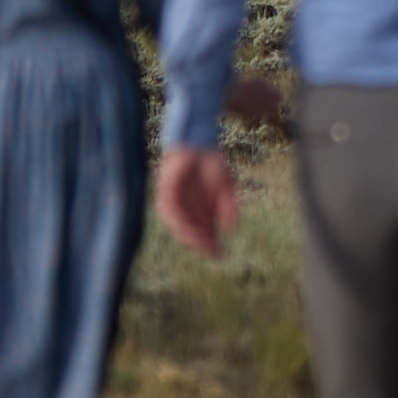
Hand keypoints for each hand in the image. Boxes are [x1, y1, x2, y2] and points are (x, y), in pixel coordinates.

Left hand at [157, 145, 240, 259]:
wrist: (198, 143)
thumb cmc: (212, 165)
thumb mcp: (226, 188)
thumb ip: (229, 207)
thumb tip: (232, 228)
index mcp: (200, 212)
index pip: (203, 234)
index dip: (211, 245)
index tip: (220, 254)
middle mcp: (186, 211)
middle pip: (191, 234)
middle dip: (201, 244)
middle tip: (212, 251)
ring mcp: (174, 204)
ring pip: (179, 227)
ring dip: (191, 236)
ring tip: (203, 242)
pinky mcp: (165, 194)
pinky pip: (170, 213)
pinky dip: (180, 222)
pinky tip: (192, 227)